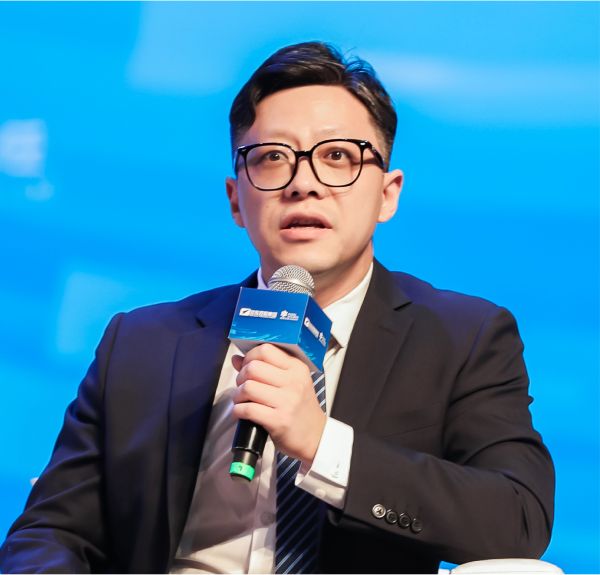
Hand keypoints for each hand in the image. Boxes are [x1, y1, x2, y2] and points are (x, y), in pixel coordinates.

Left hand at [231, 343, 325, 464]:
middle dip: (241, 376)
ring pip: (248, 387)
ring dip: (238, 395)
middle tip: (243, 385)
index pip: (266, 350)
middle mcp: (294, 382)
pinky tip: (242, 412)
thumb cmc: (300, 409)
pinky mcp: (279, 420)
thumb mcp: (290, 382)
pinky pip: (248, 409)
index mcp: (297, 368)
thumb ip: (264, 368)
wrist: (315, 436)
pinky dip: (239, 410)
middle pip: (253, 367)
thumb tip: (237, 359)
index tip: (247, 366)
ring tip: (242, 399)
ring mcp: (287, 401)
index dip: (250, 356)